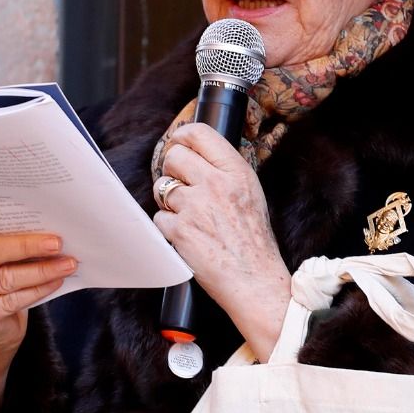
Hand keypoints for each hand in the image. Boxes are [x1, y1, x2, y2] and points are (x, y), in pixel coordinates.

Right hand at [0, 200, 76, 405]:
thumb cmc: (3, 274)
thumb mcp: (2, 253)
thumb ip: (11, 235)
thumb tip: (52, 221)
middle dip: (25, 245)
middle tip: (56, 242)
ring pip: (3, 277)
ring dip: (41, 270)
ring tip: (68, 263)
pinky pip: (10, 301)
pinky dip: (38, 290)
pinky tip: (57, 281)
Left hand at [152, 122, 290, 360]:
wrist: (254, 279)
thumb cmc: (254, 240)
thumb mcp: (250, 193)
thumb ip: (225, 171)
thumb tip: (197, 154)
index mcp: (236, 171)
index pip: (198, 133)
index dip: (181, 136)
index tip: (178, 145)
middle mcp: (215, 184)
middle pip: (173, 156)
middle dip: (172, 170)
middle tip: (183, 186)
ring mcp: (195, 207)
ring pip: (162, 187)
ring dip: (170, 201)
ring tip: (190, 217)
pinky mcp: (179, 230)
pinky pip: (159, 217)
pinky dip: (168, 227)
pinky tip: (187, 236)